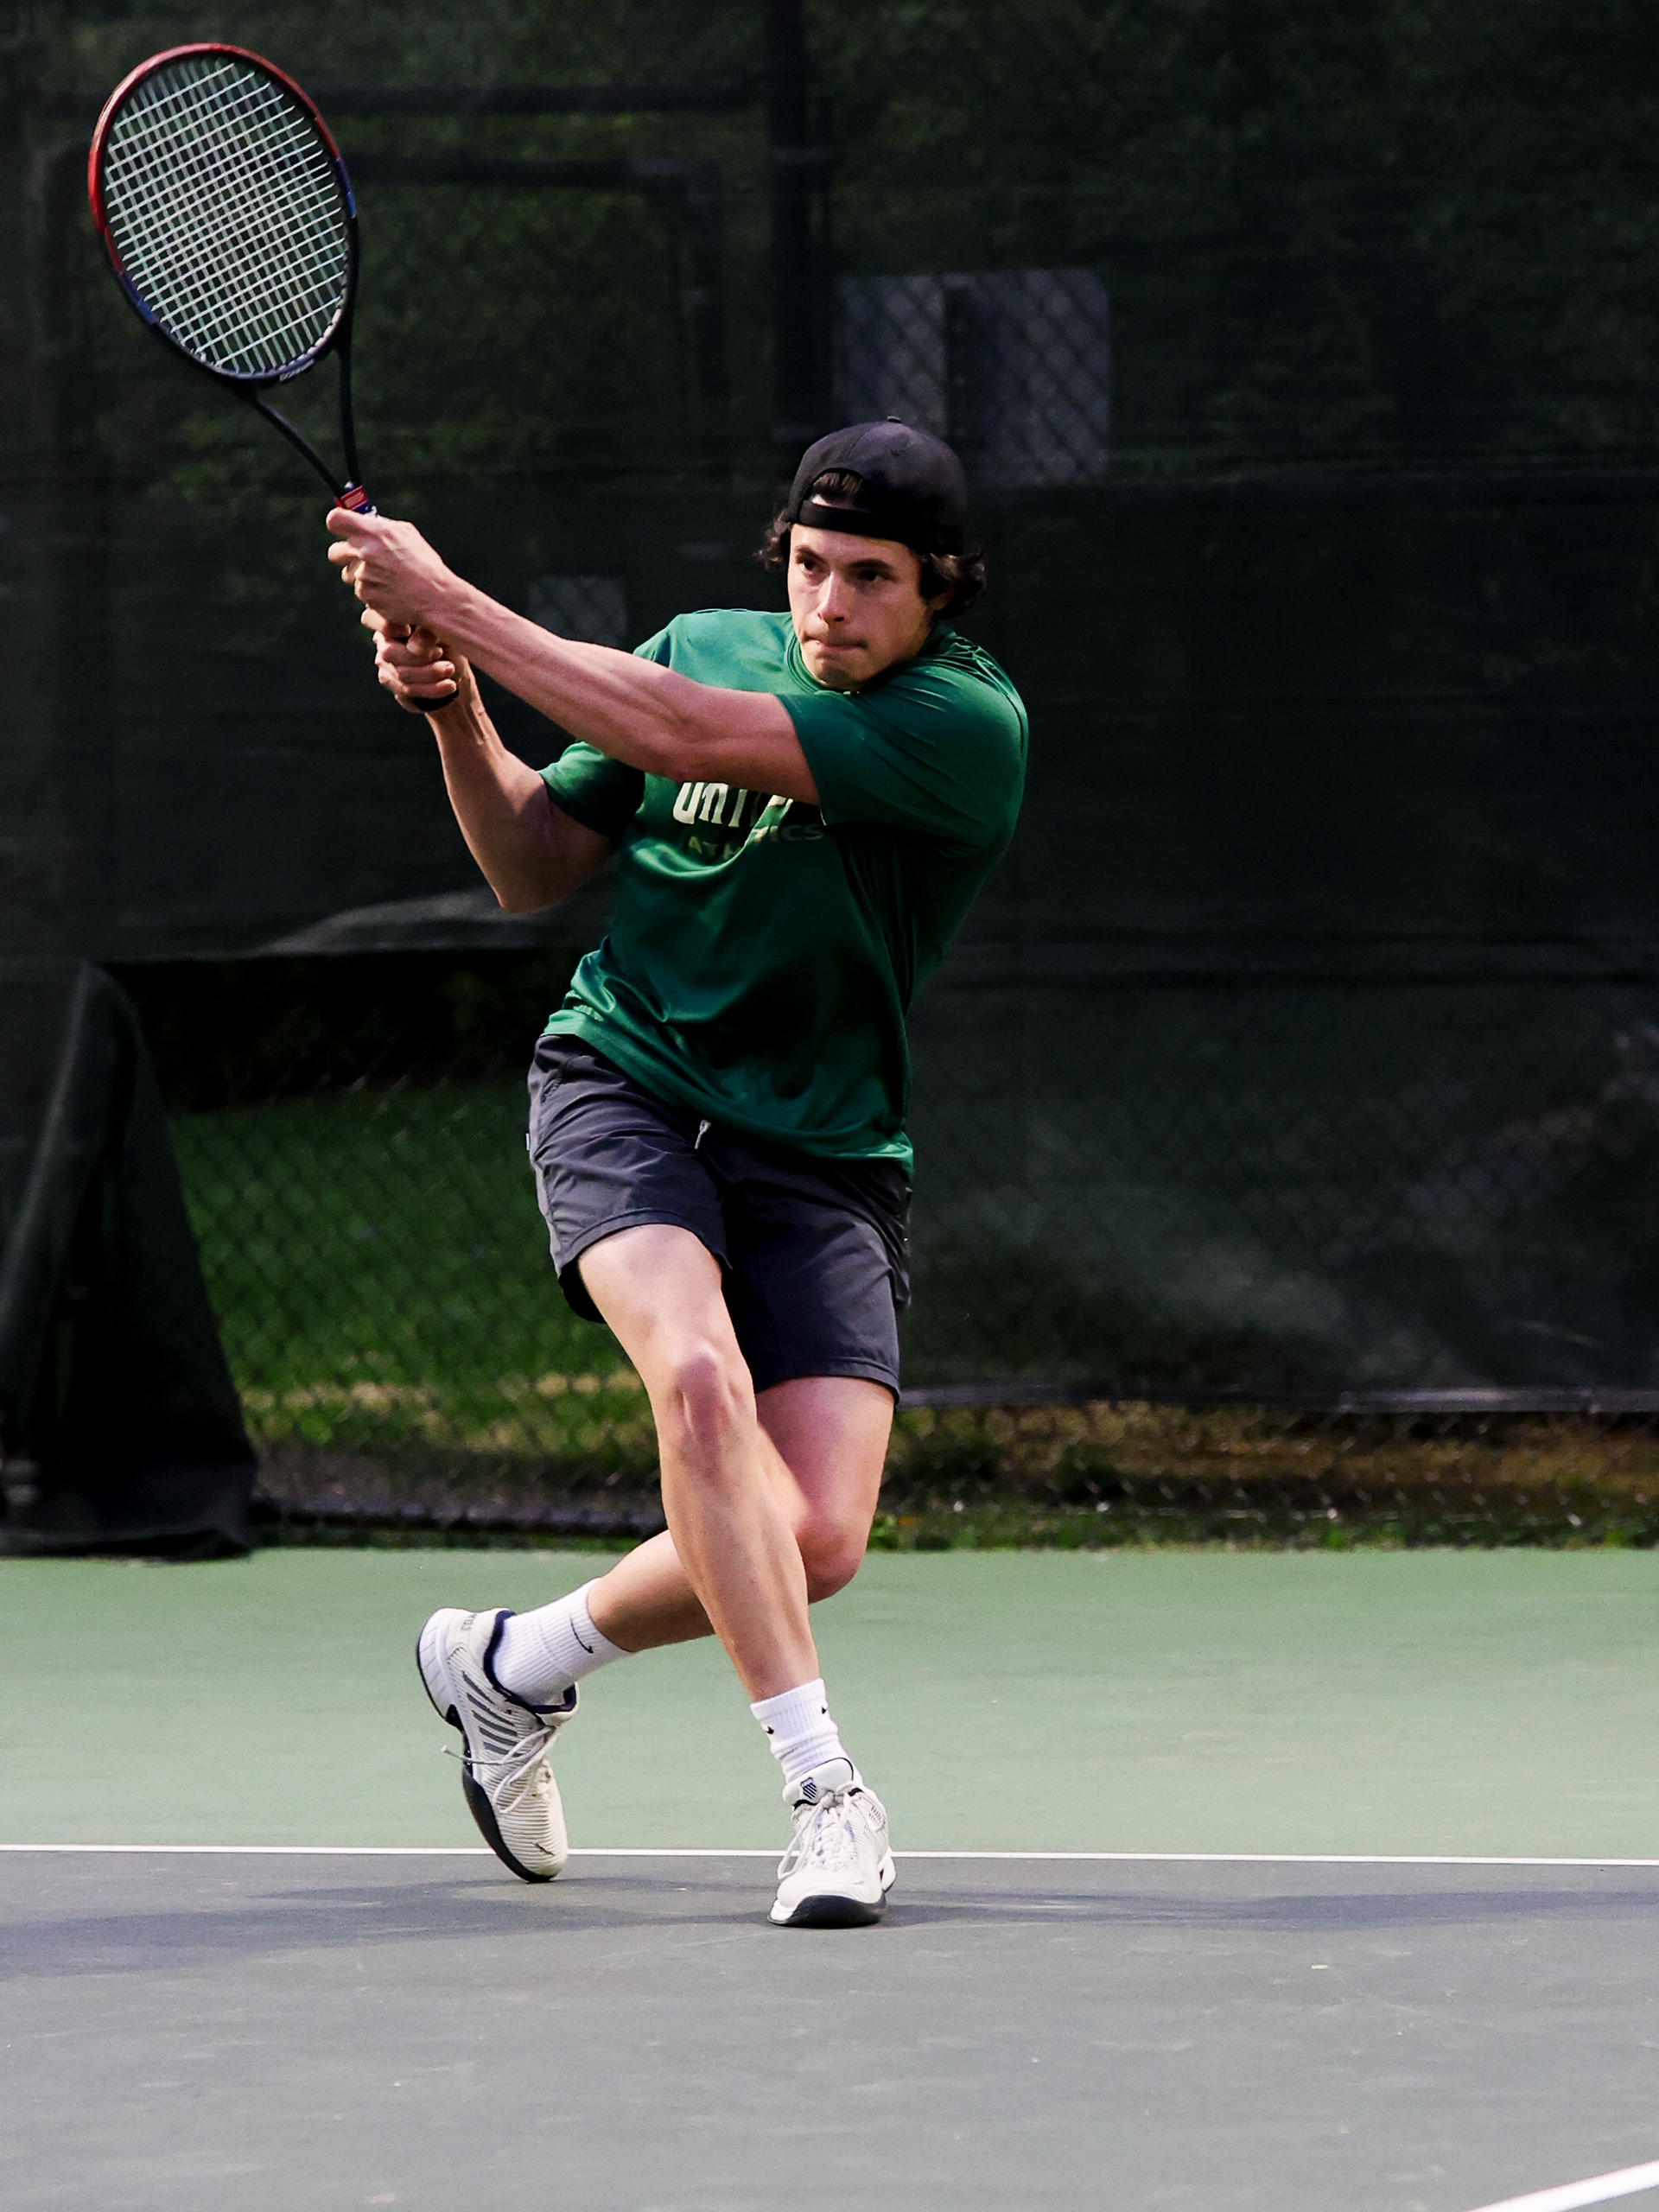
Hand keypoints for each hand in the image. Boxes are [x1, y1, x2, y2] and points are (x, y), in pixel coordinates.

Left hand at [325, 507, 453, 628]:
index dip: (338, 524)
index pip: (335, 520)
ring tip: (386, 579)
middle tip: (360, 558)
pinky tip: (391, 592)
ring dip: (361, 576)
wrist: (436, 597)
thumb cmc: (425, 564)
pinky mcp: (366, 595)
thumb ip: (381, 527)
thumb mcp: (407, 534)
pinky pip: (361, 592)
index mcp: (374, 532)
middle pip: (335, 552)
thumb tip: (367, 523)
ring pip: (349, 575)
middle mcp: (364, 551)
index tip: (342, 528)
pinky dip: (373, 593)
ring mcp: (363, 575)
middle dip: (344, 555)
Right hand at [361, 605, 467, 713]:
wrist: (455, 666)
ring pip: (401, 674)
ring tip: (450, 669)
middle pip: (389, 652)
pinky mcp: (393, 683)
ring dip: (430, 673)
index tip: (406, 630)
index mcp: (390, 617)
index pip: (370, 619)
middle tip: (441, 652)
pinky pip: (408, 690)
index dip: (385, 626)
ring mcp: (384, 662)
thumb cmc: (448, 638)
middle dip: (419, 656)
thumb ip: (427, 632)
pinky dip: (432, 689)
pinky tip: (450, 685)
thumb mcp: (443, 630)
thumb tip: (414, 647)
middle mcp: (382, 639)